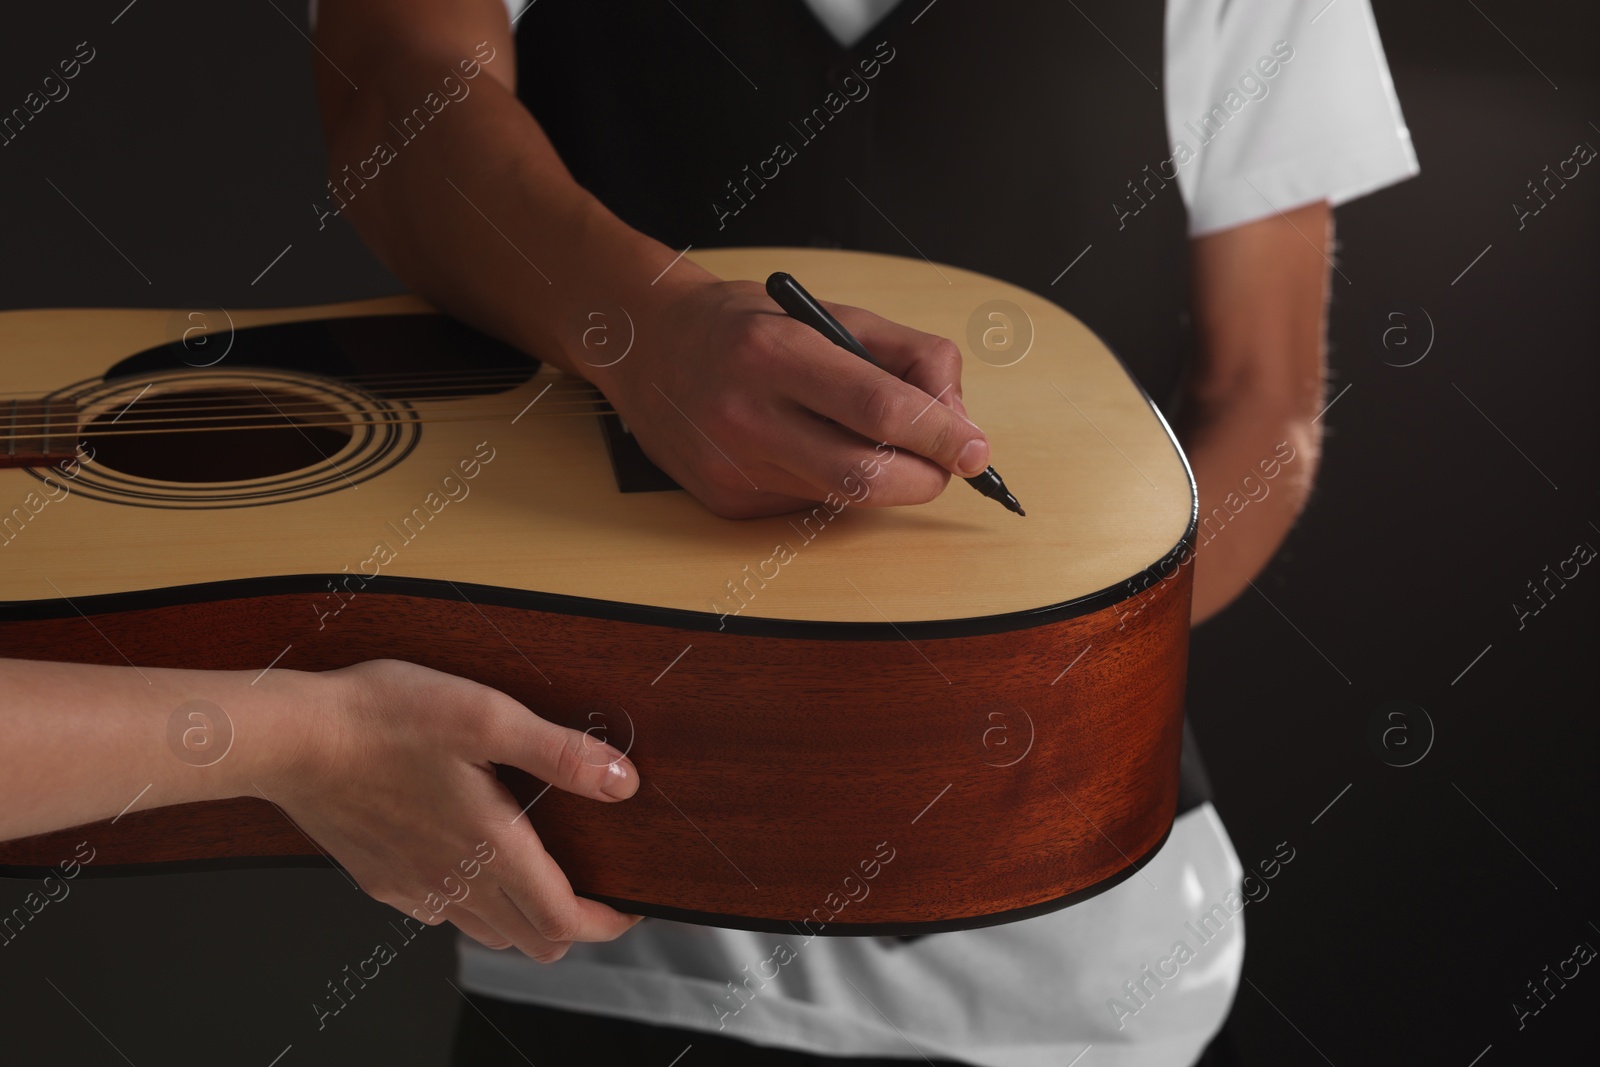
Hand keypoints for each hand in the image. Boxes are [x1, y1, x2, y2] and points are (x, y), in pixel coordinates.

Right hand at [271, 659, 641, 961]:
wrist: (292, 737)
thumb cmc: (385, 719)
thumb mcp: (489, 716)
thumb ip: (560, 753)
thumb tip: (621, 781)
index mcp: (490, 848)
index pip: (563, 922)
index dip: (606, 924)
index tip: (629, 908)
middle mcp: (454, 881)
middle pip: (530, 939)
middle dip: (571, 925)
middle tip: (592, 892)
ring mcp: (414, 886)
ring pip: (485, 931)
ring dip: (521, 919)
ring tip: (539, 878)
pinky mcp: (381, 879)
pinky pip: (439, 913)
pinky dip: (470, 905)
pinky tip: (468, 862)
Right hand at [593, 276, 990, 518]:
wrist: (644, 346)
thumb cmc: (744, 326)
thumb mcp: (827, 312)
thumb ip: (905, 355)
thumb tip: (957, 417)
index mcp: (774, 351)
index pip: (878, 407)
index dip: (939, 434)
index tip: (975, 447)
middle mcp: (746, 414)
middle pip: (865, 475)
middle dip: (925, 476)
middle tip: (945, 460)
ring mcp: (732, 466)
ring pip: (844, 497)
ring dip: (886, 478)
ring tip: (882, 441)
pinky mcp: (726, 502)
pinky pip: (810, 505)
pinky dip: (835, 483)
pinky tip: (812, 448)